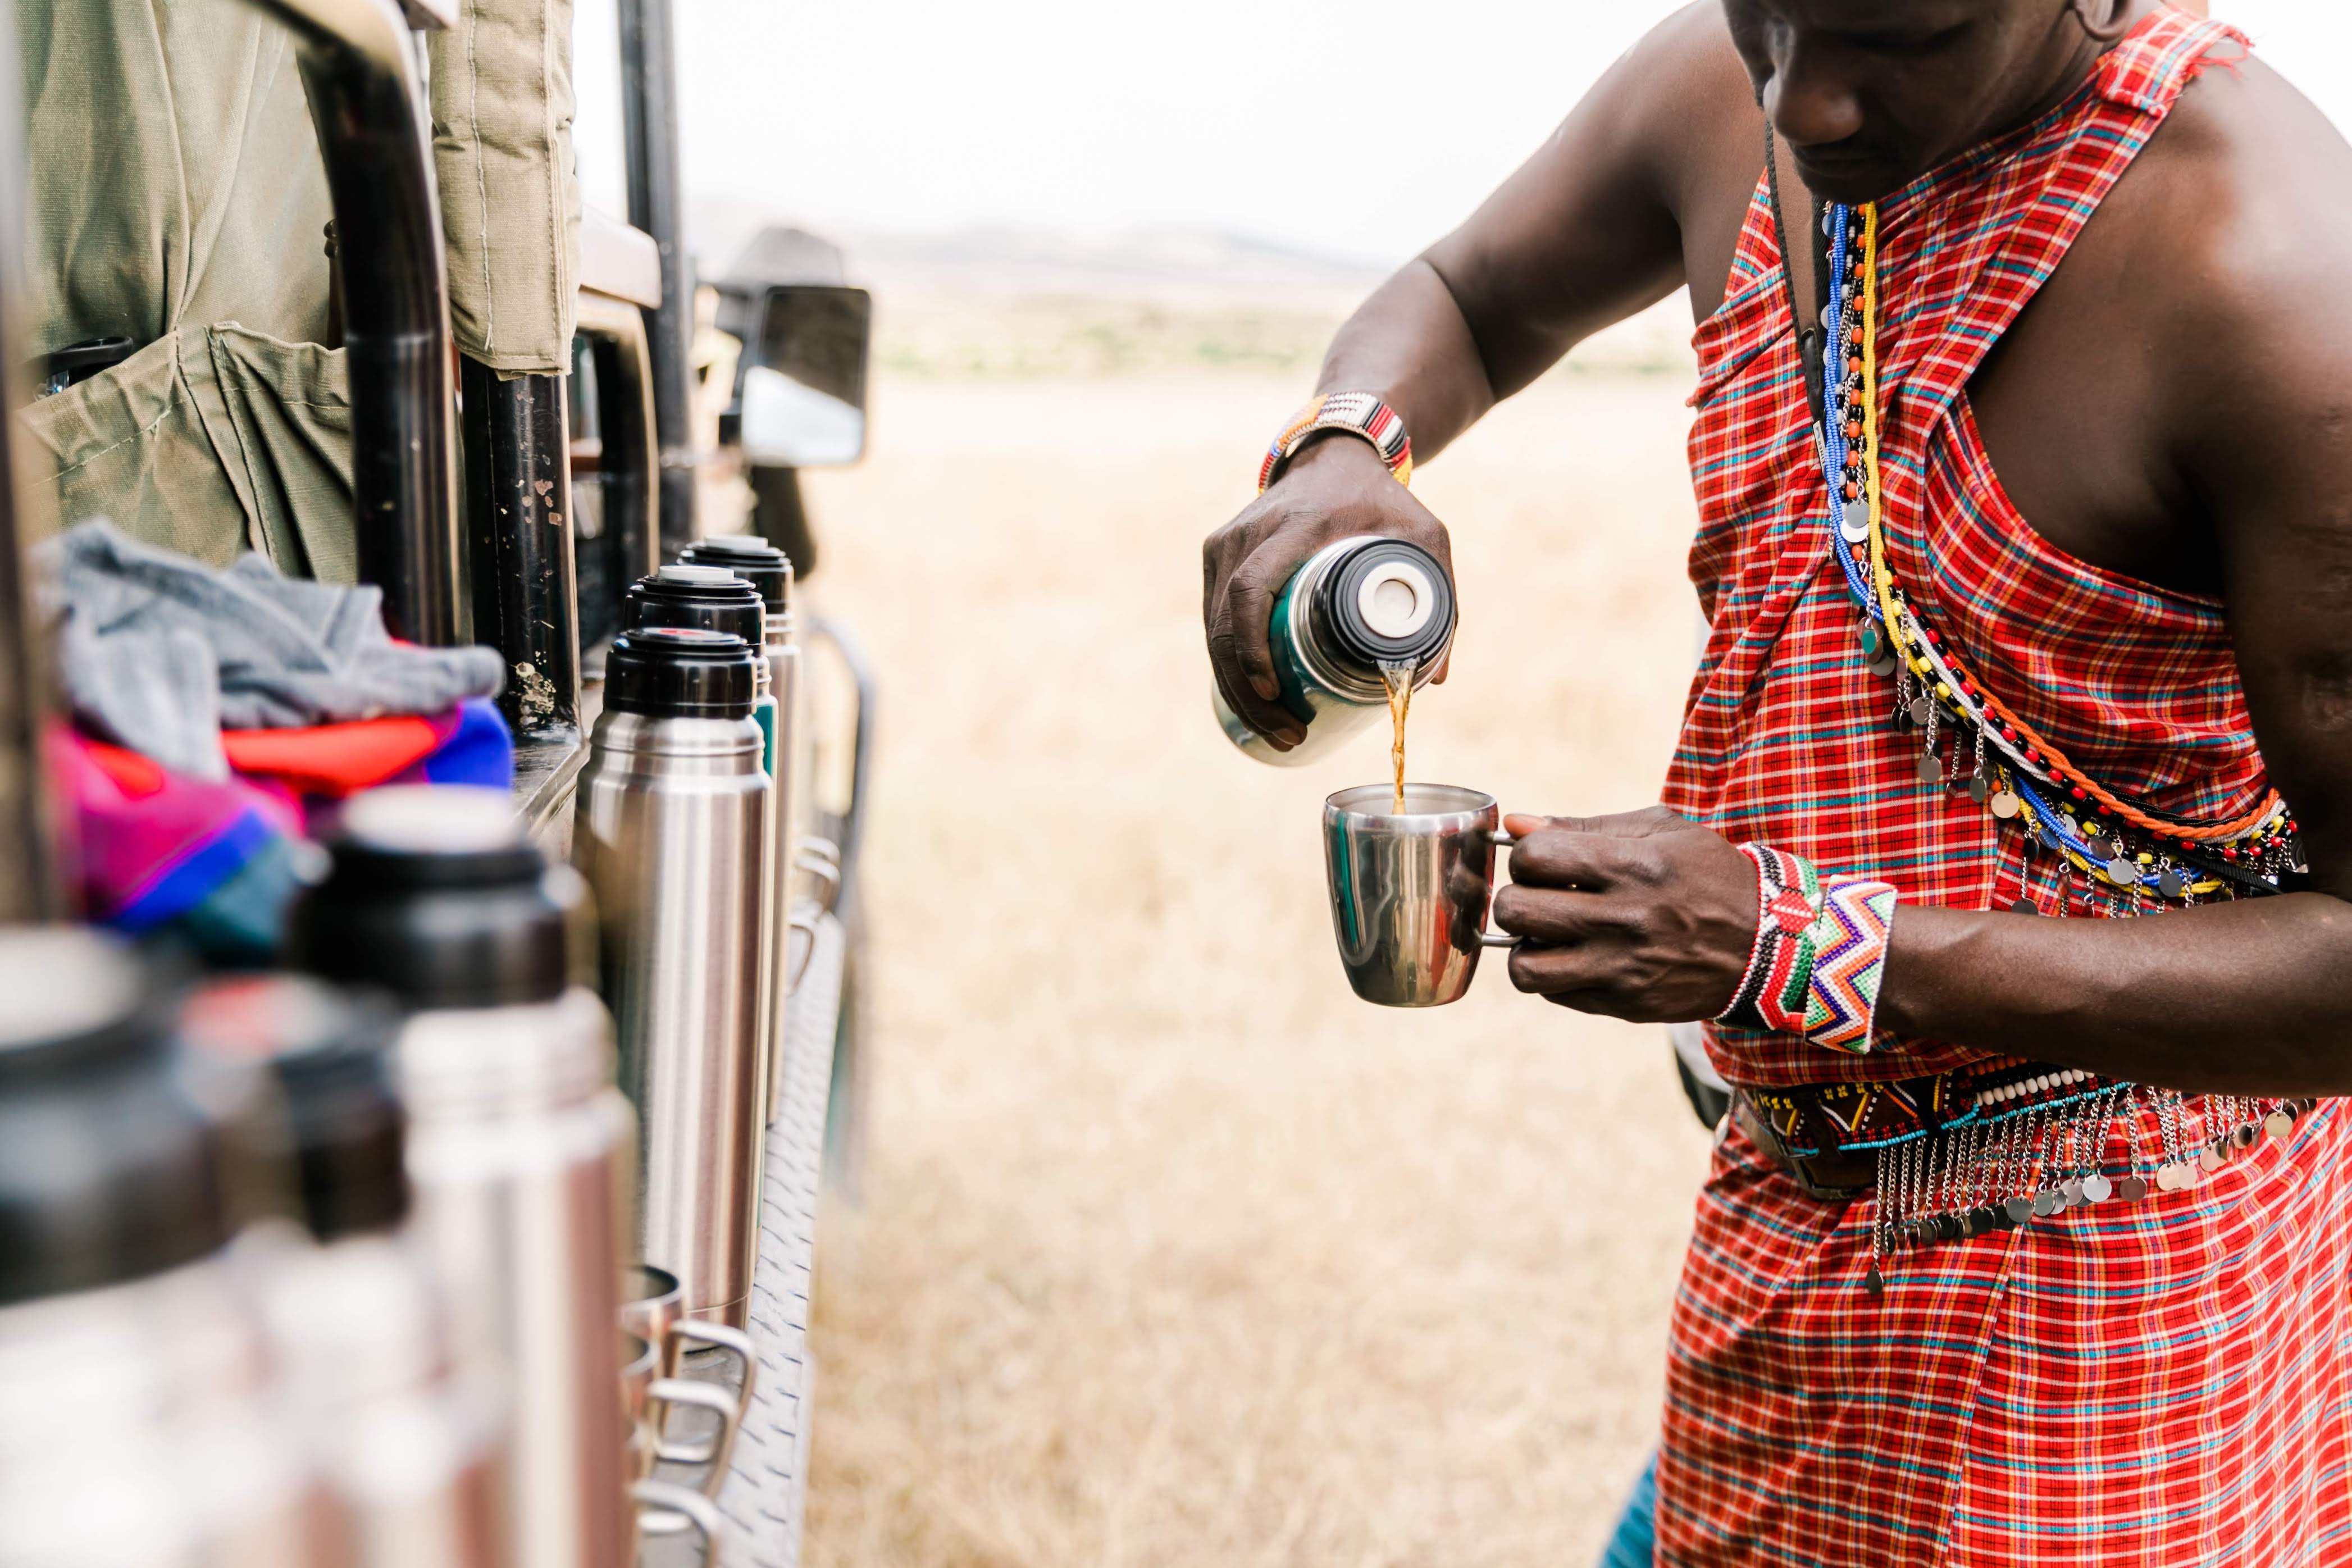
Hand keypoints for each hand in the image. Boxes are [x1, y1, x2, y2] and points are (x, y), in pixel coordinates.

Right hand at [1201, 433, 1454, 749]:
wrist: (1335, 454)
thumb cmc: (1382, 501)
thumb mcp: (1424, 537)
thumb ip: (1443, 599)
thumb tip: (1433, 680)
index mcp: (1293, 525)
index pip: (1250, 588)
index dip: (1252, 645)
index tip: (1272, 689)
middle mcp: (1247, 533)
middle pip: (1224, 621)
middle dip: (1247, 689)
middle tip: (1285, 732)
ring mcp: (1225, 543)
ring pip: (1212, 626)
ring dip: (1235, 685)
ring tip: (1273, 728)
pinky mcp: (1217, 555)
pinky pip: (1213, 617)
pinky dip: (1228, 663)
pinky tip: (1250, 699)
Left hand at [1492, 806, 1757, 1022]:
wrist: (1769, 944)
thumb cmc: (1709, 875)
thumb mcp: (1662, 830)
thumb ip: (1585, 826)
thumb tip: (1516, 826)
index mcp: (1633, 865)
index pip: (1534, 857)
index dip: (1526, 856)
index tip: (1544, 861)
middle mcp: (1625, 919)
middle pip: (1516, 910)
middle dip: (1516, 898)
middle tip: (1539, 896)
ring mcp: (1623, 968)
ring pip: (1524, 966)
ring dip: (1525, 946)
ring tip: (1548, 933)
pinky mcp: (1625, 1003)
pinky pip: (1554, 993)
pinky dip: (1552, 974)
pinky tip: (1576, 955)